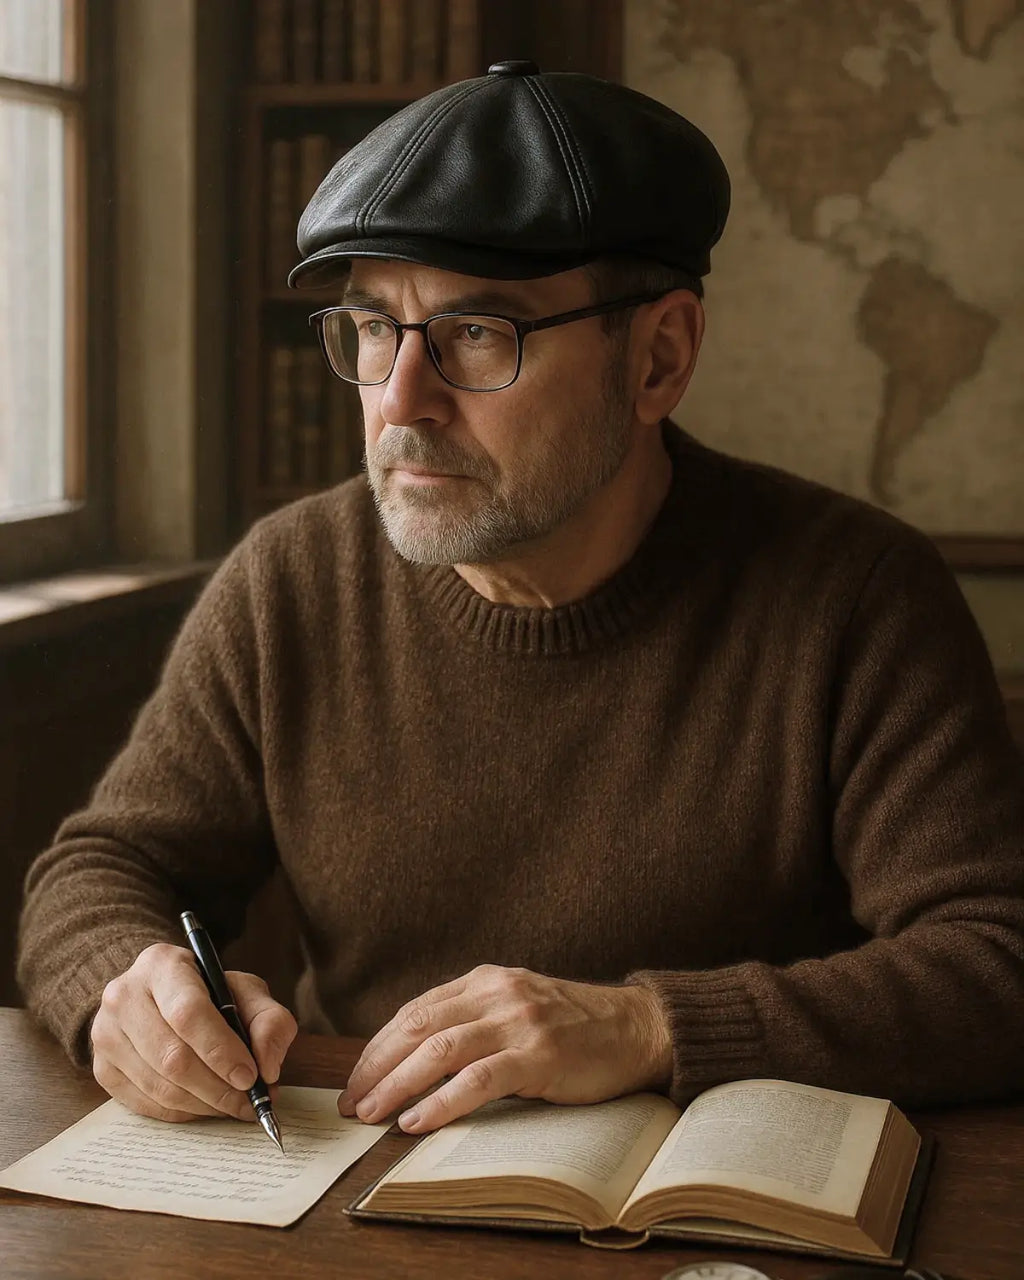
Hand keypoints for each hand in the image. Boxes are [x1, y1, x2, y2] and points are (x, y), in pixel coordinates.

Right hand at [90, 942, 296, 1122]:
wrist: (158, 998)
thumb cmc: (209, 994)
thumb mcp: (246, 992)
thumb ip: (270, 1021)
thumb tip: (268, 1068)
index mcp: (161, 965)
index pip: (188, 1013)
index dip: (221, 1050)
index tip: (250, 1076)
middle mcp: (123, 996)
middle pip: (172, 1056)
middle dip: (218, 1087)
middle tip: (249, 1100)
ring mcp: (105, 1035)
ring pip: (160, 1086)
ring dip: (205, 1104)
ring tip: (235, 1104)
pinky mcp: (102, 1069)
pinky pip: (147, 1104)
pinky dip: (184, 1113)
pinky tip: (207, 1105)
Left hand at [338, 964, 671, 1132]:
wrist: (637, 1027)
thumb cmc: (575, 1024)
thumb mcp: (518, 1005)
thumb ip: (475, 1020)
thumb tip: (416, 1059)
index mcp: (486, 980)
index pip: (416, 1010)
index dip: (379, 1046)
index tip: (357, 1077)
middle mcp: (497, 993)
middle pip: (418, 1027)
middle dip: (376, 1066)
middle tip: (352, 1101)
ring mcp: (518, 1022)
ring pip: (439, 1050)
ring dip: (397, 1085)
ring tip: (372, 1114)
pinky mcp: (539, 1056)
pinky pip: (478, 1080)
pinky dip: (441, 1102)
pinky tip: (417, 1122)